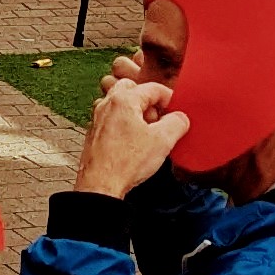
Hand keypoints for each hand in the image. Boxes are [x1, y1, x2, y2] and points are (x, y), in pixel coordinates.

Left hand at [75, 75, 189, 199]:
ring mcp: (97, 119)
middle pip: (132, 90)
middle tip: (158, 119)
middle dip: (149, 102)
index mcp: (123, 100)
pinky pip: (112, 120)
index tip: (176, 110)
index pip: (153, 88)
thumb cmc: (125, 163)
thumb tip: (180, 118)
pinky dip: (124, 125)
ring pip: (120, 105)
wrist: (100, 185)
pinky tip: (132, 143)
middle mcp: (107, 105)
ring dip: (135, 113)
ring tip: (146, 133)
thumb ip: (176, 123)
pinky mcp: (94, 135)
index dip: (169, 98)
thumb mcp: (162, 141)